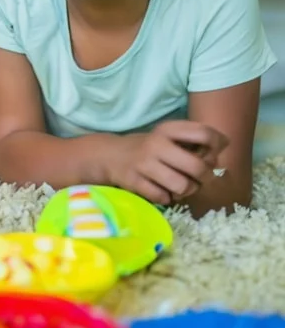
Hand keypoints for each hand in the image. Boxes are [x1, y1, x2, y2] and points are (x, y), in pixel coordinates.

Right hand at [112, 120, 228, 204]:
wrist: (109, 155)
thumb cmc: (150, 148)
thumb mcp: (169, 137)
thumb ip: (194, 144)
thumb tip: (218, 161)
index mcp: (168, 129)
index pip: (205, 134)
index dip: (217, 146)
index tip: (212, 153)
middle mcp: (156, 144)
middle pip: (198, 167)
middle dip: (205, 177)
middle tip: (201, 178)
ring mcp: (144, 164)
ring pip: (182, 186)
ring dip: (187, 190)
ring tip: (182, 186)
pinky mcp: (134, 182)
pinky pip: (163, 198)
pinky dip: (167, 198)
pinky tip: (162, 191)